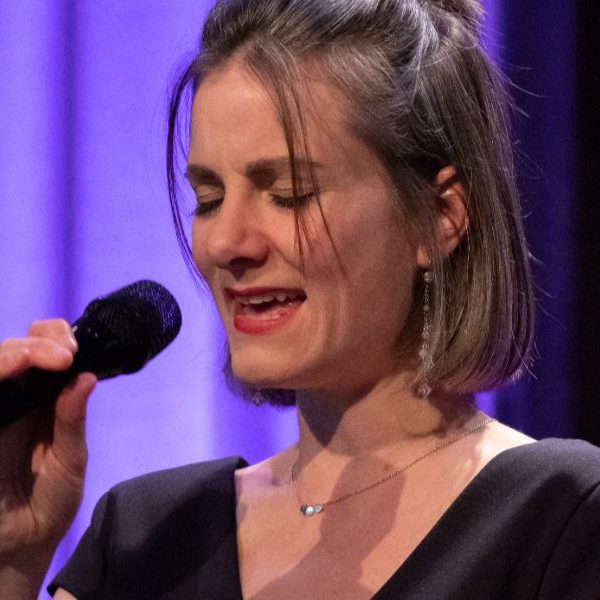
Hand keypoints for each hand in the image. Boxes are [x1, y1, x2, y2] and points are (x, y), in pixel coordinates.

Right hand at [0, 319, 95, 592]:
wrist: (19, 547)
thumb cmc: (48, 503)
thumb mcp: (69, 461)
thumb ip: (71, 421)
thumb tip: (86, 377)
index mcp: (40, 401)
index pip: (42, 353)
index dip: (53, 339)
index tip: (73, 348)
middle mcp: (11, 401)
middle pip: (12, 351)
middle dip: (36, 343)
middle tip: (64, 354)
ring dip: (12, 355)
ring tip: (40, 358)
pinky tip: (11, 373)